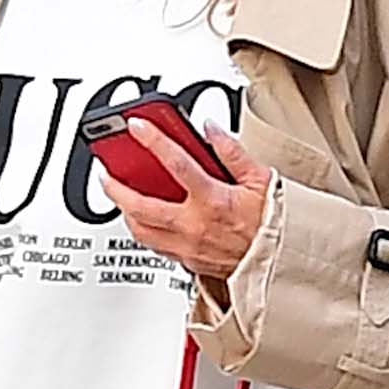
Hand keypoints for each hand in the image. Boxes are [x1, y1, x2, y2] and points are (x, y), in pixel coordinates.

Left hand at [109, 116, 275, 296]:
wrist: (282, 262)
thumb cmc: (275, 223)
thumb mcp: (261, 179)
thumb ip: (231, 151)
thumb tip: (211, 129)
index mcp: (214, 200)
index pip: (176, 163)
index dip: (153, 140)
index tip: (136, 126)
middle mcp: (195, 226)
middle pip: (141, 206)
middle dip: (116, 188)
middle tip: (106, 173)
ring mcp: (188, 247)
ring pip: (141, 231)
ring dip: (125, 212)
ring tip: (119, 197)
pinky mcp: (188, 263)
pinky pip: (156, 247)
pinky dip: (144, 231)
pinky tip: (143, 220)